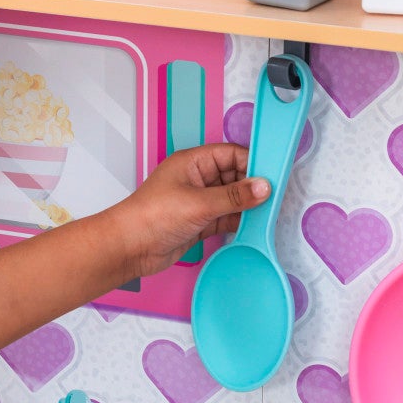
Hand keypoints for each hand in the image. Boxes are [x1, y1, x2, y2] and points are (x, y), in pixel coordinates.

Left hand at [105, 143, 269, 277]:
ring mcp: (198, 201)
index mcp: (193, 162)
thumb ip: (234, 196)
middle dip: (252, 187)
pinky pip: (225, 217)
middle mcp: (196, 179)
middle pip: (234, 176)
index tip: (273, 176)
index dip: (252, 163)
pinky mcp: (198, 222)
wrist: (129, 248)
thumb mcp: (200, 203)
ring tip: (268, 214)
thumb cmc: (153, 216)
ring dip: (247, 206)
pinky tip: (253, 227)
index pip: (231, 155)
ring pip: (231, 199)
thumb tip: (264, 187)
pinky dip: (238, 221)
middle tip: (274, 198)